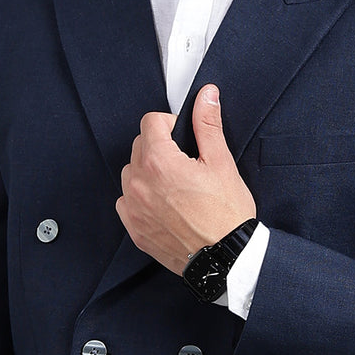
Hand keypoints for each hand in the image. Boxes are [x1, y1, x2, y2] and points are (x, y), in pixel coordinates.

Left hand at [116, 84, 256, 273]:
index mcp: (159, 162)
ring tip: (174, 184)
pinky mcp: (134, 229)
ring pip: (131, 173)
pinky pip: (127, 201)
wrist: (225, 258)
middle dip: (159, 146)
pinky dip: (140, 197)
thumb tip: (206, 96)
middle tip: (184, 161)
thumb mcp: (221, 163)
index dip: (170, 124)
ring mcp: (133, 208)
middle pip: (139, 146)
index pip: (150, 122)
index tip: (182, 135)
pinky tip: (164, 204)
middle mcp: (139, 184)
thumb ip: (207, 124)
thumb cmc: (227, 215)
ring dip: (147, 171)